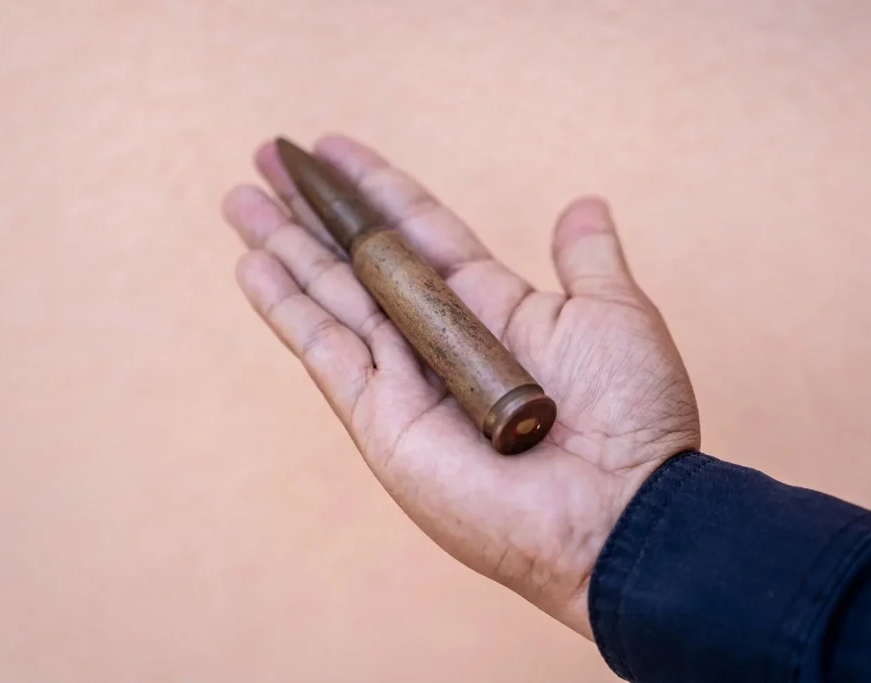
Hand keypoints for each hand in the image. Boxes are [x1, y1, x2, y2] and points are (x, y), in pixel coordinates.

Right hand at [222, 136, 699, 638]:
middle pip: (359, 258)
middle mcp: (437, 338)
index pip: (416, 230)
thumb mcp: (613, 314)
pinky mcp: (381, 421)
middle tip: (267, 159)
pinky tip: (252, 266)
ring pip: (330, 296)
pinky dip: (286, 308)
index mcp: (489, 306)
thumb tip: (583, 205)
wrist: (622, 509)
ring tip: (239, 199)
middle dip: (312, 210)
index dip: (374, 187)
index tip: (331, 148)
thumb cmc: (632, 414)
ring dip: (283, 246)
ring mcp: (404, 379)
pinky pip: (324, 352)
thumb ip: (586, 260)